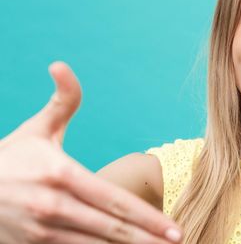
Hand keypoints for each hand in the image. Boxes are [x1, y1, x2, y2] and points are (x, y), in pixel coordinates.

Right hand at [0, 62, 182, 243]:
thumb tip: (60, 64)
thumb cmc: (12, 157)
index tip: (175, 228)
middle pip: (112, 229)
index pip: (115, 200)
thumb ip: (62, 100)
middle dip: (148, 239)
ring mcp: (42, 232)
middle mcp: (54, 207)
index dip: (148, 217)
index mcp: (61, 175)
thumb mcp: (38, 128)